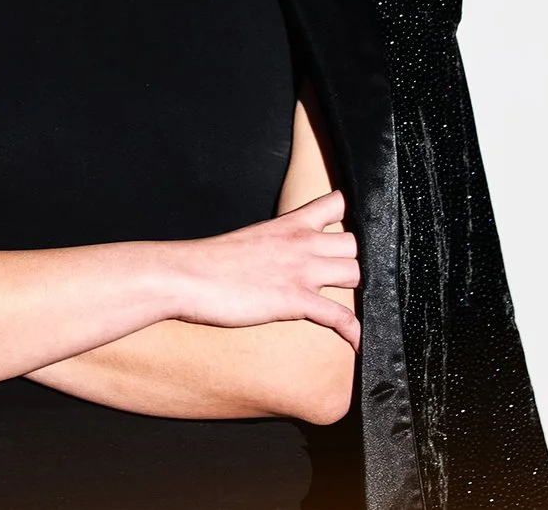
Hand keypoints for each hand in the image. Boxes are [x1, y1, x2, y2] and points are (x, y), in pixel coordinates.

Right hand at [159, 191, 361, 350]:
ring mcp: (300, 271)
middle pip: (356, 244)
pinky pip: (340, 316)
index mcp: (290, 223)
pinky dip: (354, 332)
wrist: (186, 275)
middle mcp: (302, 242)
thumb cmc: (211, 262)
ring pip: (356, 274)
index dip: (353, 219)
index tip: (356, 234)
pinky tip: (358, 344)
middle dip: (359, 262)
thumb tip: (284, 259)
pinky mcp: (294, 300)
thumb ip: (277, 243)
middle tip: (353, 282)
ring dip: (361, 293)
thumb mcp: (252, 239)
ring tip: (360, 309)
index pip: (337, 203)